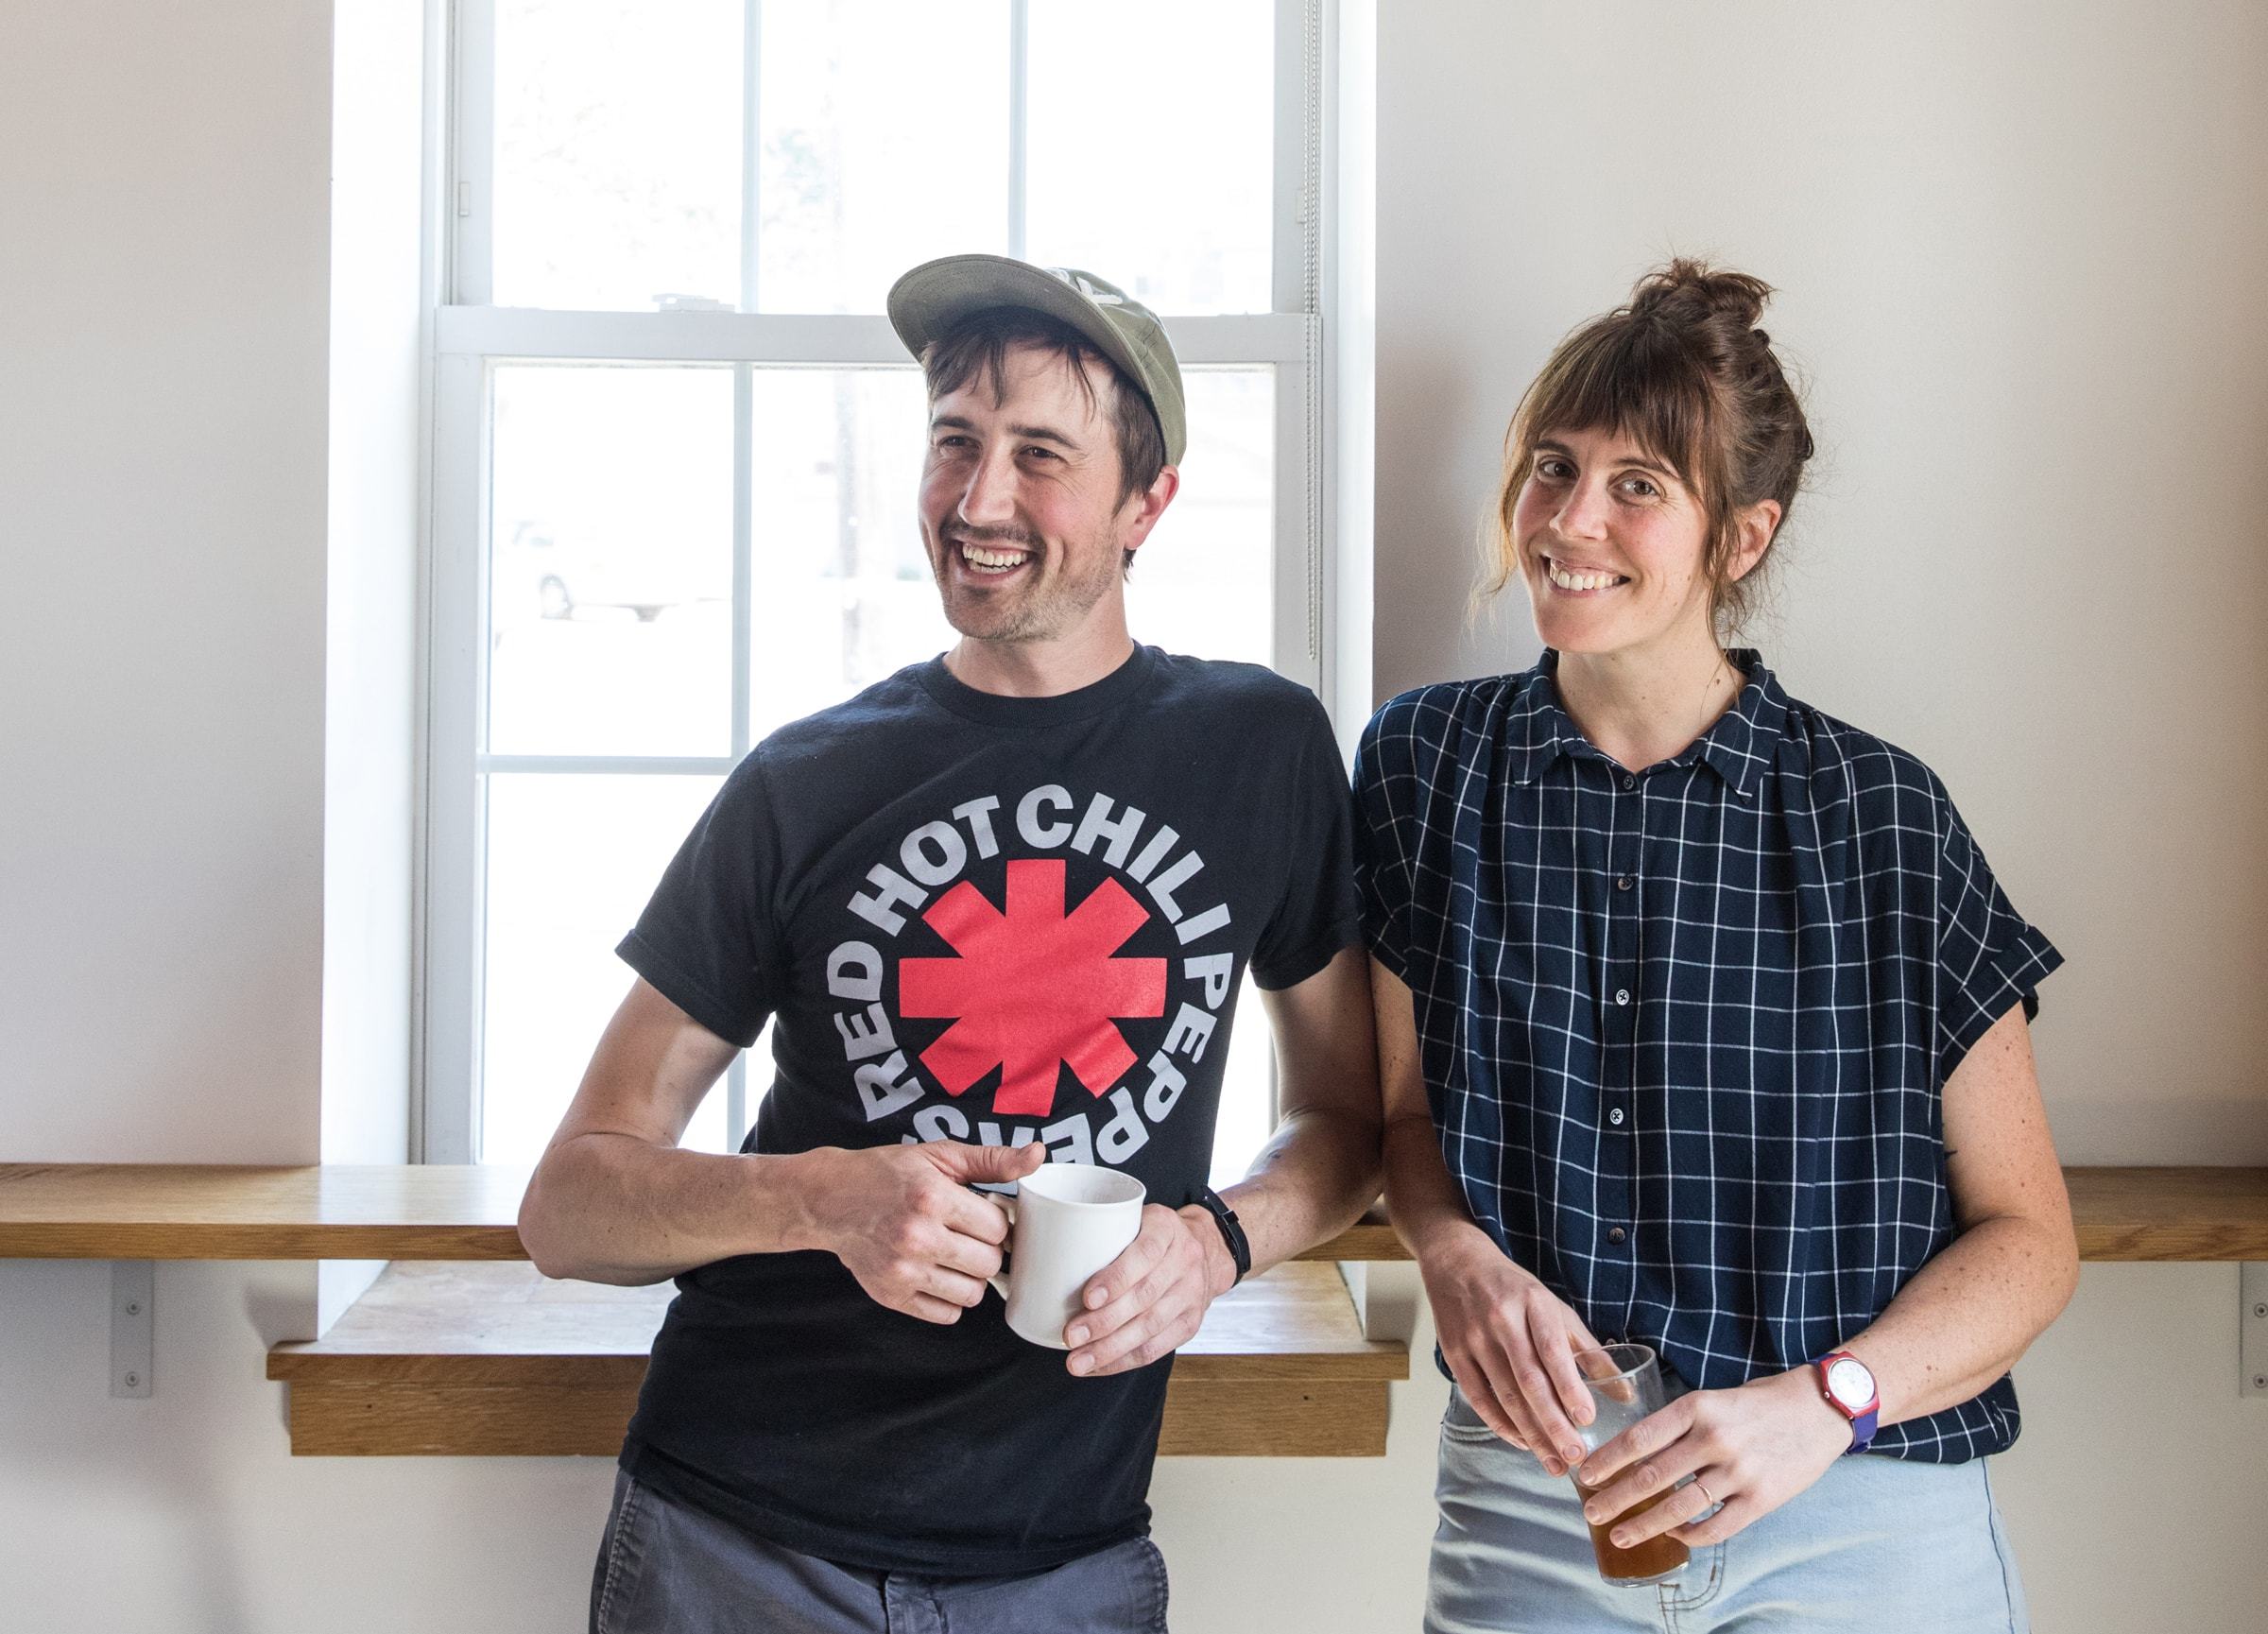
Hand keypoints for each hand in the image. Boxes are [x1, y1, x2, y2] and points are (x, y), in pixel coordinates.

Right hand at [799, 1141, 1045, 1323]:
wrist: (829, 1199)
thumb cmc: (887, 1173)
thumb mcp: (940, 1156)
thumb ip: (992, 1159)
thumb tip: (1038, 1155)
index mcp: (932, 1198)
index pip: (997, 1228)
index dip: (996, 1222)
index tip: (984, 1216)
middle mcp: (917, 1237)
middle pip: (989, 1263)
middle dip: (987, 1250)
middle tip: (970, 1236)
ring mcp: (902, 1272)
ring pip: (972, 1294)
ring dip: (972, 1277)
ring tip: (955, 1255)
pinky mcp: (891, 1296)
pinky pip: (946, 1314)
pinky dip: (950, 1298)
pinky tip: (938, 1274)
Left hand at [1061, 1204, 1235, 1376]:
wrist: (1204, 1249)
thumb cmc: (1151, 1234)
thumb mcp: (1133, 1217)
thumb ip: (1099, 1231)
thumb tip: (1040, 1250)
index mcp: (1166, 1227)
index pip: (1145, 1253)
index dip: (1116, 1278)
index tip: (1087, 1297)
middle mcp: (1185, 1260)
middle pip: (1145, 1296)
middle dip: (1104, 1321)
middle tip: (1071, 1335)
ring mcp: (1192, 1293)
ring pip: (1150, 1327)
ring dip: (1110, 1349)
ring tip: (1078, 1360)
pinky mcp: (1191, 1322)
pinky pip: (1157, 1348)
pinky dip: (1124, 1361)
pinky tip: (1099, 1366)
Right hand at [1418, 1230, 1605, 1474]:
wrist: (1457, 1263)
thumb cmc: (1515, 1290)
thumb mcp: (1556, 1309)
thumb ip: (1588, 1350)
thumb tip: (1624, 1393)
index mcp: (1533, 1304)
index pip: (1551, 1350)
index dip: (1569, 1386)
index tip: (1587, 1419)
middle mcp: (1502, 1320)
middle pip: (1528, 1380)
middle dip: (1552, 1423)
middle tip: (1573, 1456)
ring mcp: (1474, 1338)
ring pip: (1504, 1395)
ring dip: (1530, 1433)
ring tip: (1553, 1461)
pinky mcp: (1455, 1354)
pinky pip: (1479, 1398)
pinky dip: (1500, 1424)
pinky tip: (1521, 1442)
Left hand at [1573, 1368, 1850, 1549]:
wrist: (1823, 1407)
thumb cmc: (1762, 1401)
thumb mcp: (1715, 1399)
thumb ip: (1681, 1425)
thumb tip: (1639, 1456)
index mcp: (1697, 1407)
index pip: (1639, 1438)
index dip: (1607, 1460)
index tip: (1585, 1475)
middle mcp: (1715, 1438)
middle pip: (1652, 1476)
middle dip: (1615, 1498)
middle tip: (1590, 1513)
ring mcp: (1739, 1471)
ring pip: (1679, 1507)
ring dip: (1643, 1524)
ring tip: (1619, 1534)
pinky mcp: (1762, 1498)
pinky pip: (1716, 1526)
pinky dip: (1689, 1536)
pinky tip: (1673, 1536)